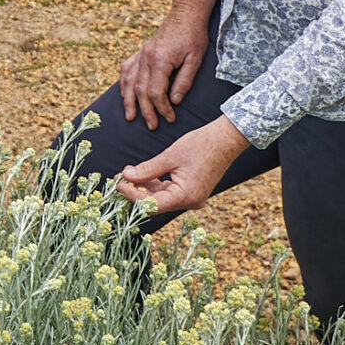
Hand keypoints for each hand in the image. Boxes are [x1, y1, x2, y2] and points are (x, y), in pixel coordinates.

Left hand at [115, 116, 248, 219]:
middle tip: (119, 178)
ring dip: (145, 187)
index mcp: (186, 196)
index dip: (132, 195)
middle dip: (136, 191)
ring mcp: (192, 199)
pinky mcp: (192, 192)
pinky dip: (156, 185)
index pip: (151, 204)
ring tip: (129, 173)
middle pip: (156, 204)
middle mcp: (190, 202)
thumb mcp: (170, 156)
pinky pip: (170, 193)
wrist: (226, 139)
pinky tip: (144, 175)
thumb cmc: (201, 145)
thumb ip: (147, 169)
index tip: (118, 183)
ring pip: (162, 198)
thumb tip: (126, 176)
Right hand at [119, 0, 214, 129]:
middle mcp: (146, 58)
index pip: (156, 92)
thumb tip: (174, 101)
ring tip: (130, 117)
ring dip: (129, 101)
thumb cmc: (193, 37)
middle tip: (152, 126)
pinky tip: (124, 94)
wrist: (186, 15)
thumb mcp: (195, 60)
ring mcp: (141, 54)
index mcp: (160, 61)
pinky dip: (124, 84)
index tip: (170, 118)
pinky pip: (127, 70)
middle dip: (146, 110)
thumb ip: (184, 82)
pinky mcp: (141, 51)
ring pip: (130, 82)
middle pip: (141, 90)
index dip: (162, 108)